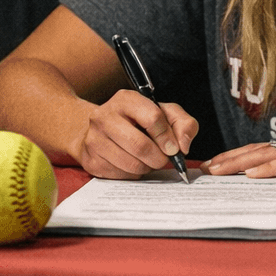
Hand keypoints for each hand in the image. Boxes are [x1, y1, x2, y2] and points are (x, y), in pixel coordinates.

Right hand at [78, 89, 197, 178]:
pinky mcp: (91, 160)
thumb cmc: (137, 121)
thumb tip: (183, 145)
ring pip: (131, 164)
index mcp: (126, 99)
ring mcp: (94, 139)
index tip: (173, 148)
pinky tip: (132, 163)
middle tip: (162, 159)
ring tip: (147, 160)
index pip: (153, 118)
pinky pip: (121, 175)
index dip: (167, 137)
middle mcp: (105, 116)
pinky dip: (133, 174)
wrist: (100, 130)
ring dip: (147, 167)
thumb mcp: (163, 113)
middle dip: (158, 158)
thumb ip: (183, 123)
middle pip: (141, 146)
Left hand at [204, 122, 275, 177]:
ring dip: (238, 164)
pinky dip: (267, 170)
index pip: (260, 152)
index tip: (216, 165)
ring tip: (217, 171)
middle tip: (204, 169)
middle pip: (254, 152)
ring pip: (264, 156)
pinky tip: (251, 176)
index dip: (236, 158)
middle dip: (227, 160)